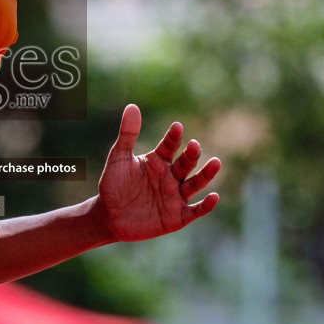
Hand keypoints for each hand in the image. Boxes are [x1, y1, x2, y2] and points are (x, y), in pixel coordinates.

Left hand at [95, 104, 220, 242]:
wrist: (108, 216)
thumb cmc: (113, 185)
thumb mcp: (118, 159)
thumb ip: (127, 135)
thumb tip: (132, 106)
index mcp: (158, 160)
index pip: (170, 145)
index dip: (174, 137)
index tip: (176, 127)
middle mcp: (171, 176)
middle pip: (185, 163)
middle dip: (191, 154)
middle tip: (194, 145)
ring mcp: (175, 196)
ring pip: (195, 184)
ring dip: (205, 174)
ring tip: (215, 162)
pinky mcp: (176, 217)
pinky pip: (194, 211)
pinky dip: (205, 206)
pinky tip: (214, 197)